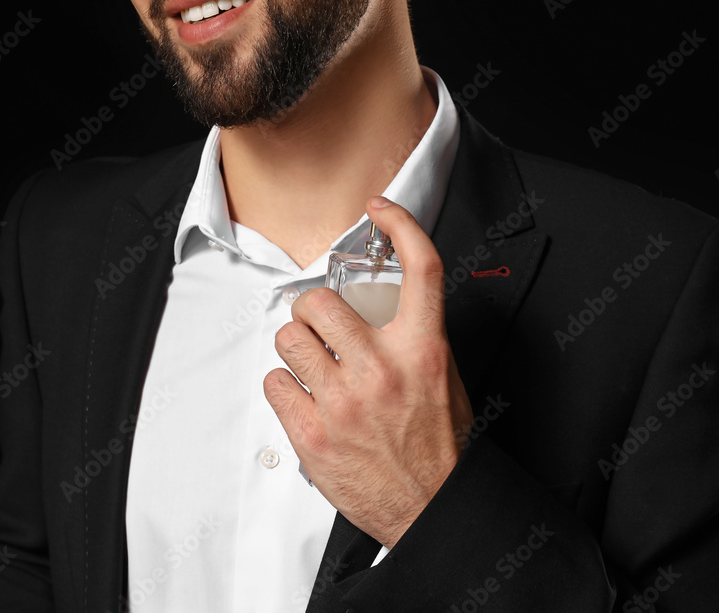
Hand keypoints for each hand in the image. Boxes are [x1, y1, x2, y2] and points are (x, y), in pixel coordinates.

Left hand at [264, 196, 472, 548]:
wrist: (430, 507)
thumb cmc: (438, 447)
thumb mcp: (445, 380)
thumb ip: (416, 338)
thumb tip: (385, 305)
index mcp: (423, 350)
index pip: (421, 269)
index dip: (401, 225)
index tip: (381, 211)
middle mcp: (382, 369)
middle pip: (320, 301)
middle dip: (311, 310)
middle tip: (317, 325)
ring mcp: (343, 402)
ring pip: (288, 339)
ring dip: (294, 348)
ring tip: (310, 367)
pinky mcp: (312, 433)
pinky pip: (273, 382)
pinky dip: (283, 387)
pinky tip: (304, 399)